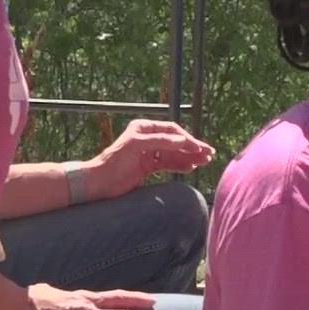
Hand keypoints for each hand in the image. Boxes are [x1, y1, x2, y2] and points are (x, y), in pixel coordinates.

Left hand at [83, 119, 215, 199]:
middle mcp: (147, 138)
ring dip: (188, 157)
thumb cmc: (114, 160)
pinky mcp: (148, 167)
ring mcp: (148, 153)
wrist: (100, 182)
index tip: (199, 147)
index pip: (171, 130)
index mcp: (143, 128)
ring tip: (203, 162)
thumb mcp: (137, 145)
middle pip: (175, 142)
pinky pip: (168, 164)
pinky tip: (190, 168)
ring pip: (173, 154)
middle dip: (192, 148)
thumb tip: (183, 139)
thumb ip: (161, 141)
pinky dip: (179, 166)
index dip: (186, 138)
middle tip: (209, 154)